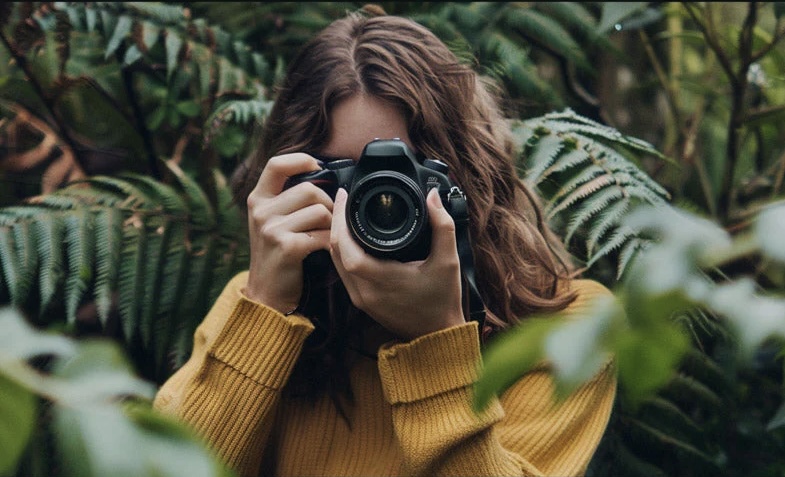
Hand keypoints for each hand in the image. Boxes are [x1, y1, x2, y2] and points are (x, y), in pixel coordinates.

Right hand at [244, 153, 332, 313]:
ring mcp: (271, 229)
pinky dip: (331, 242)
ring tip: (328, 234)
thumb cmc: (277, 252)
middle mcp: (261, 211)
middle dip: (328, 203)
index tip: (318, 167)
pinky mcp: (286, 247)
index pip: (276, 164)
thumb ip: (287, 198)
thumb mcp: (272, 220)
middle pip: (309, 189)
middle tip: (330, 219)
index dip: (301, 160)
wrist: (266, 292)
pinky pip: (322, 234)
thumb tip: (323, 174)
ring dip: (332, 224)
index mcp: (258, 199)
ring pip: (319, 211)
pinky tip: (327, 249)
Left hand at [329, 187, 464, 339]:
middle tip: (344, 198)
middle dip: (337, 222)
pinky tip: (350, 238)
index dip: (341, 221)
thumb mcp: (449, 261)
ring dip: (337, 236)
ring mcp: (361, 299)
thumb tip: (433, 197)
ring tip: (345, 213)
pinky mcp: (362, 302)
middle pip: (335, 252)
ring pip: (336, 262)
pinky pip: (343, 271)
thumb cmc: (443, 301)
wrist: (438, 336)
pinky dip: (343, 252)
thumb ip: (442, 226)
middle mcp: (365, 292)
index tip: (346, 197)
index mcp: (382, 280)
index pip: (347, 249)